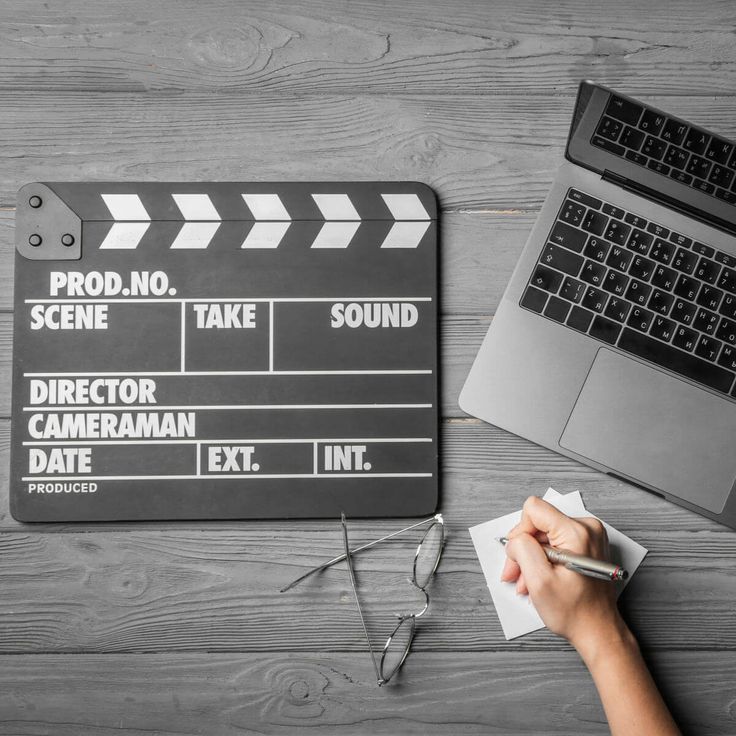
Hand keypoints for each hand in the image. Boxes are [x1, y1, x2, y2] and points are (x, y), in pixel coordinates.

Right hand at [501, 496, 624, 653]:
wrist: (599, 631)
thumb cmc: (575, 612)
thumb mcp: (539, 581)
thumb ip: (522, 549)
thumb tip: (516, 538)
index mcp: (577, 533)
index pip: (534, 509)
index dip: (520, 532)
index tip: (520, 555)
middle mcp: (587, 528)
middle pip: (539, 523)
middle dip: (524, 548)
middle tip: (517, 573)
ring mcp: (589, 535)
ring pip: (544, 534)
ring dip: (532, 557)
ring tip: (528, 580)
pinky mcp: (588, 543)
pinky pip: (556, 541)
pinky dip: (544, 558)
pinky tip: (540, 577)